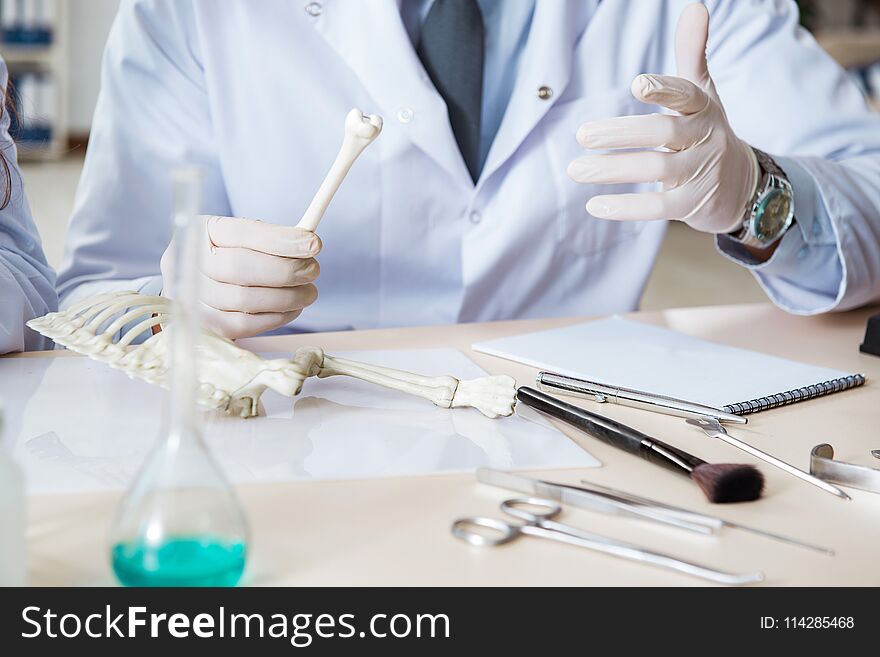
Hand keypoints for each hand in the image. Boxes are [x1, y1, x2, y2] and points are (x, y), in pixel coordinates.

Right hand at [160, 215, 320, 338]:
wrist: (198, 287)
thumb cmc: (230, 257)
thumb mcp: (242, 239)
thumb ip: (271, 239)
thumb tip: (310, 244)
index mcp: (199, 230)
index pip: (242, 232)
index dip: (281, 239)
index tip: (315, 244)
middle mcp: (187, 262)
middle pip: (240, 267)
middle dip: (285, 270)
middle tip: (313, 271)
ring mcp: (190, 296)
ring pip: (244, 299)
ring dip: (286, 297)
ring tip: (308, 292)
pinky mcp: (202, 325)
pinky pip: (243, 325)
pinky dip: (275, 317)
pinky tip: (292, 309)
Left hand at [567, 3, 758, 233]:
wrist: (741, 186)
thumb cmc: (708, 131)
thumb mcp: (704, 93)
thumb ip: (692, 53)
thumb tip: (695, 5)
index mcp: (704, 109)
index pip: (687, 95)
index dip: (664, 90)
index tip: (637, 84)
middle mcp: (705, 139)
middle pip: (664, 133)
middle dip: (622, 134)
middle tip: (582, 135)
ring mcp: (700, 173)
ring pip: (655, 169)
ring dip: (612, 170)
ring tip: (575, 169)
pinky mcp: (691, 206)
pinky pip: (658, 207)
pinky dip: (626, 208)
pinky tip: (594, 206)